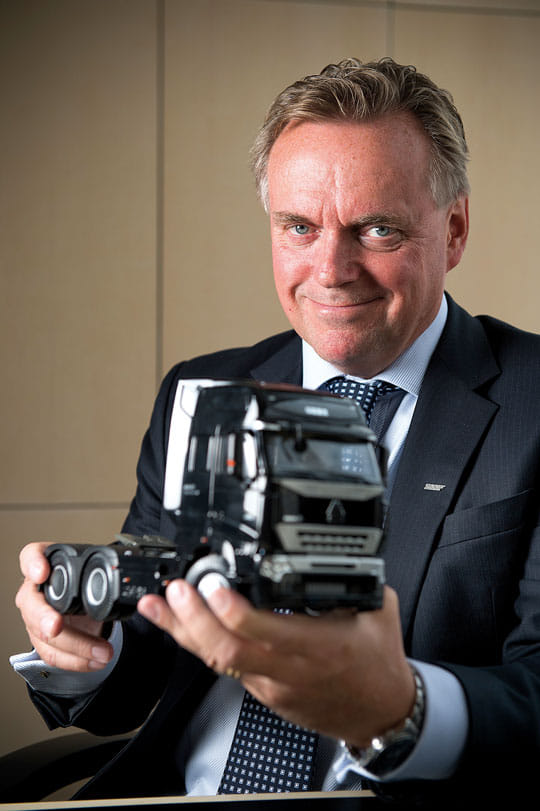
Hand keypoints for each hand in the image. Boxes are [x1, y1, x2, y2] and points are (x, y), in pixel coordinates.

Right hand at [15, 542, 112, 671]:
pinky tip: (95, 662)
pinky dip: (76, 661)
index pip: (31, 555)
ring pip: (44, 635)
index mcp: (47, 565)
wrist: (83, 601)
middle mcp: (36, 590)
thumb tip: (127, 578)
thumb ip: (103, 570)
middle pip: (32, 604)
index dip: (33, 563)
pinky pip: (53, 653)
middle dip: (44, 617)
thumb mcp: (93, 570)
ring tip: (103, 653)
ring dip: (74, 647)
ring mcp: (36, 616)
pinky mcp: (43, 639)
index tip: (42, 572)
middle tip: (55, 626)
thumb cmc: (85, 581)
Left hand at [138, 582, 414, 747]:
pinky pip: (227, 667)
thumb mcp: (377, 609)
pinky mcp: (265, 692)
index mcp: (320, 646)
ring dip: (184, 631)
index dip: (233, 611)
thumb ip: (350, 578)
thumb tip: (332, 548)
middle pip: (229, 651)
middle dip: (194, 620)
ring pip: (220, 660)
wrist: (381, 714)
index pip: (266, 632)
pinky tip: (180, 625)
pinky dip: (199, 643)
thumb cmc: (378, 663)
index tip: (213, 585)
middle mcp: (290, 668)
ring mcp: (272, 684)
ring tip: (158, 605)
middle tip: (176, 589)